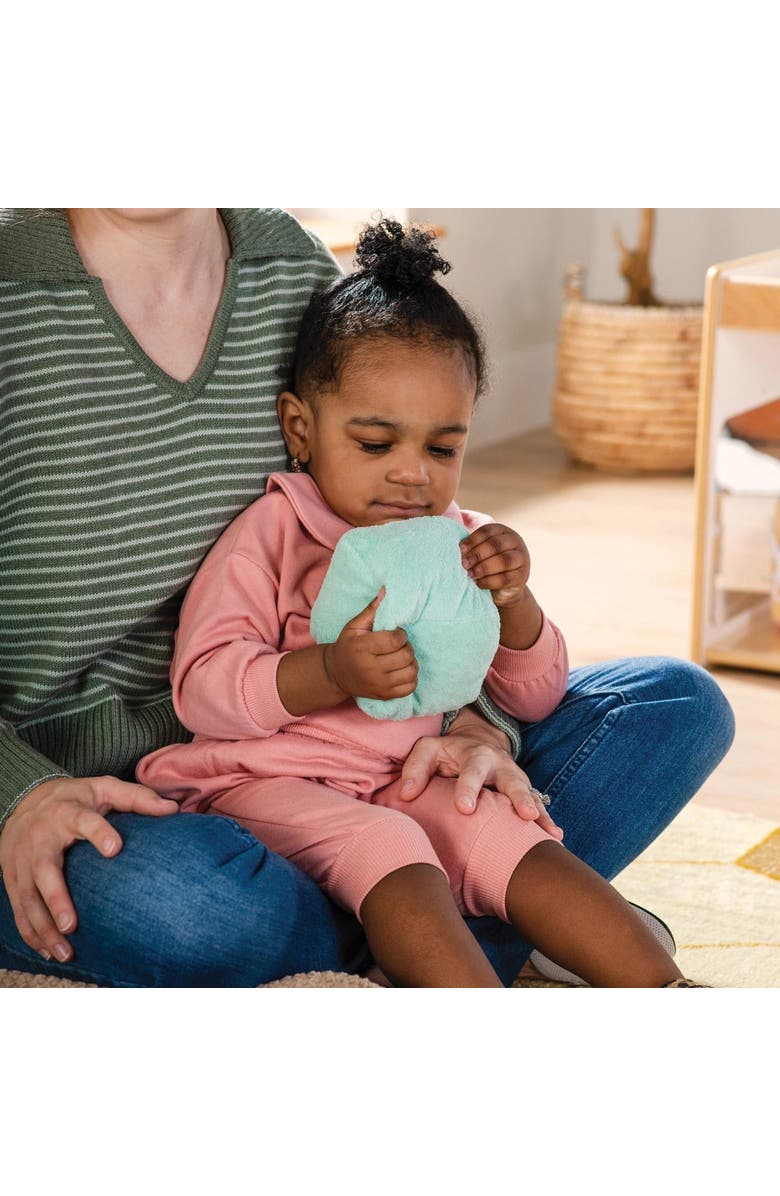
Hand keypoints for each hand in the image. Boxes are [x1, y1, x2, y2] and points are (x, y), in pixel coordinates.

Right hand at [0, 775, 177, 963]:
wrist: (22, 798)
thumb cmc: (73, 798)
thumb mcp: (104, 788)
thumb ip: (136, 798)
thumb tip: (172, 809)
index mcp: (68, 813)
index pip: (84, 821)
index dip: (98, 833)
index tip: (115, 849)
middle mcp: (41, 838)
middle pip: (45, 870)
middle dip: (57, 899)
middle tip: (72, 925)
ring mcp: (22, 861)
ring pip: (28, 897)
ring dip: (43, 928)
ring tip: (64, 952)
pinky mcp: (12, 878)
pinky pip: (18, 909)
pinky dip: (30, 932)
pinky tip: (47, 952)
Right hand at [323, 589, 418, 701]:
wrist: (336, 674)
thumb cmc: (347, 647)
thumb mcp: (354, 626)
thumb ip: (372, 610)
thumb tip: (386, 590)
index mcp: (363, 648)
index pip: (394, 640)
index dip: (400, 634)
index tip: (395, 634)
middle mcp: (372, 669)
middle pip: (406, 655)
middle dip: (406, 647)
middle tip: (398, 645)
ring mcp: (380, 685)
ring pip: (411, 671)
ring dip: (410, 662)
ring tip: (400, 657)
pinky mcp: (386, 695)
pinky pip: (410, 687)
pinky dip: (411, 677)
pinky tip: (401, 670)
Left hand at [398, 706, 562, 837]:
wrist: (480, 740)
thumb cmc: (448, 751)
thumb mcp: (428, 750)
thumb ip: (415, 768)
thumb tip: (405, 794)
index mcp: (476, 756)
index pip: (472, 772)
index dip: (468, 788)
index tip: (465, 808)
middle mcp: (501, 768)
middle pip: (512, 782)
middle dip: (519, 797)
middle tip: (525, 814)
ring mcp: (516, 781)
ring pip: (531, 796)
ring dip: (540, 814)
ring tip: (551, 834)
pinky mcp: (524, 794)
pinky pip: (538, 808)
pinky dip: (547, 822)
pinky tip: (555, 838)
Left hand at [460, 523, 530, 607]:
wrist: (503, 588)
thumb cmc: (486, 564)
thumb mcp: (479, 551)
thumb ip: (470, 545)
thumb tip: (455, 545)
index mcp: (502, 531)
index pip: (487, 531)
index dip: (472, 540)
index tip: (460, 550)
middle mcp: (515, 542)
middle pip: (495, 545)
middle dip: (477, 554)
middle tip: (463, 564)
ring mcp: (521, 559)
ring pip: (503, 560)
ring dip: (483, 568)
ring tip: (470, 574)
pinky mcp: (521, 577)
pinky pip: (506, 578)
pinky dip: (489, 581)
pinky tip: (478, 584)